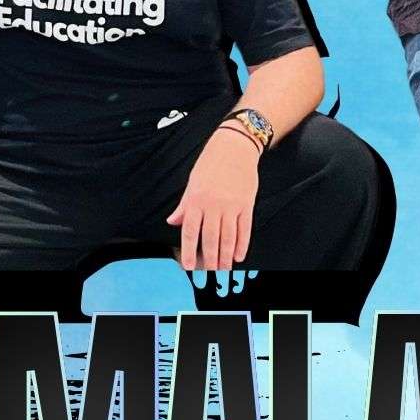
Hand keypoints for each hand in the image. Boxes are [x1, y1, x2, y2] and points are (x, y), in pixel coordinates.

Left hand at [167, 130, 261, 271]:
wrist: (235, 147)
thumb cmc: (210, 163)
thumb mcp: (192, 182)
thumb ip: (184, 205)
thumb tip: (173, 221)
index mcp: (196, 200)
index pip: (191, 231)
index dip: (189, 251)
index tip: (189, 266)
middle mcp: (213, 205)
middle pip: (211, 238)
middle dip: (210, 258)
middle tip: (210, 272)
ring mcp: (231, 206)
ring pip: (228, 237)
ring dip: (226, 256)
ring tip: (224, 268)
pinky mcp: (246, 205)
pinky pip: (244, 229)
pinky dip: (242, 244)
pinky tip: (239, 255)